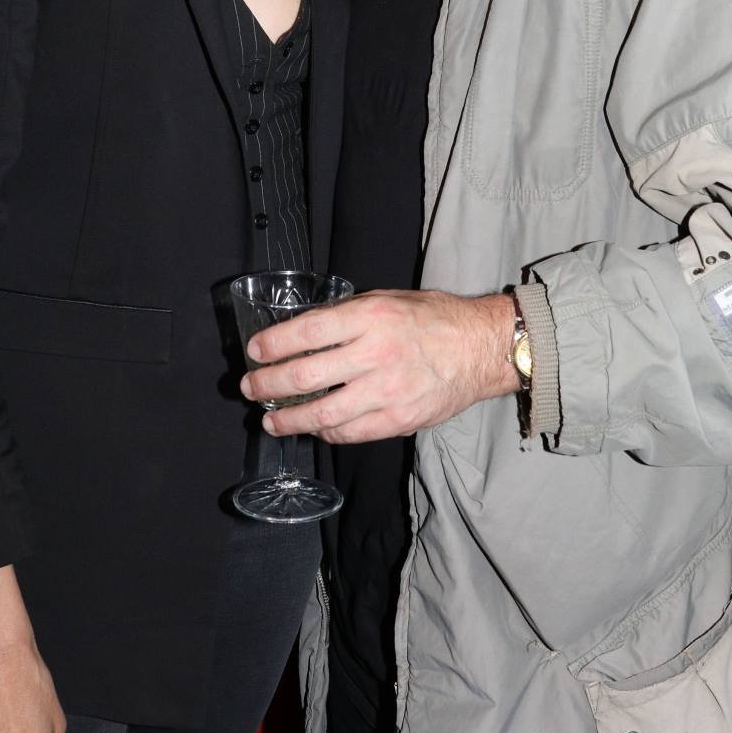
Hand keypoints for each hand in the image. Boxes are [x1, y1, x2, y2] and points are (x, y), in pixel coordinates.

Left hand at [240, 289, 517, 443]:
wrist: (480, 348)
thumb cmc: (433, 319)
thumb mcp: (387, 300)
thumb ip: (347, 315)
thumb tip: (304, 332)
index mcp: (370, 317)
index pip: (306, 332)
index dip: (273, 344)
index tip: (255, 351)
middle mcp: (375, 354)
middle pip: (305, 376)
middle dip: (268, 384)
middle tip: (250, 387)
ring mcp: (387, 391)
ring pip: (322, 413)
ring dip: (289, 419)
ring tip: (271, 420)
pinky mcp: (398, 420)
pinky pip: (350, 432)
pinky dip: (327, 432)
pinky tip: (316, 428)